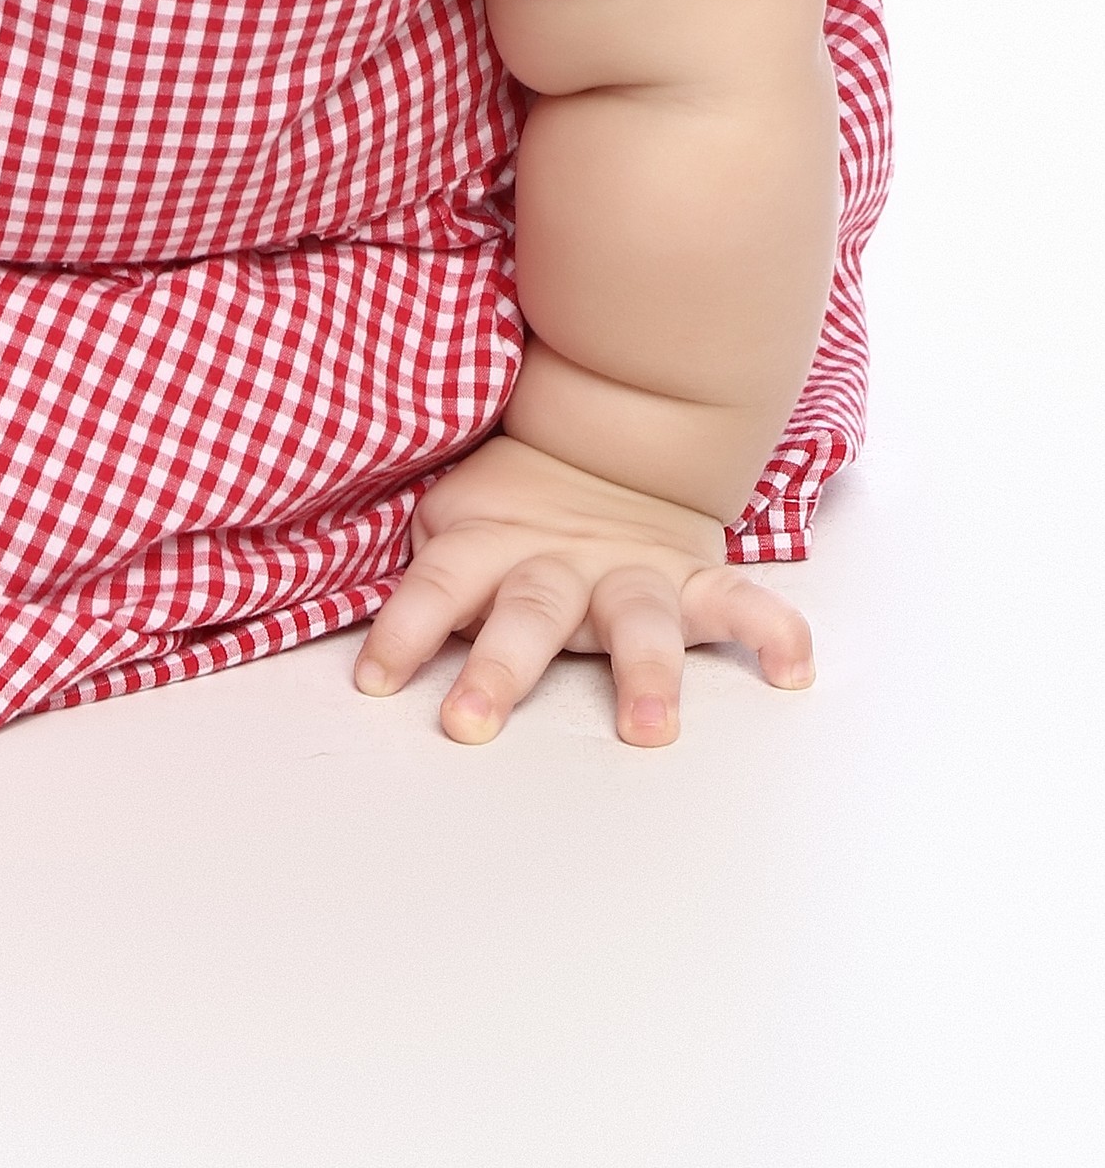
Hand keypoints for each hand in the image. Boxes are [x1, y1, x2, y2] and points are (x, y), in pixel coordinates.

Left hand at [355, 432, 814, 745]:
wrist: (610, 437)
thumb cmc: (515, 503)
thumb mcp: (456, 515)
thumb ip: (433, 570)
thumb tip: (381, 646)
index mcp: (491, 544)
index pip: (436, 584)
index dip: (403, 629)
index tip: (375, 681)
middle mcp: (559, 563)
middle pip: (527, 612)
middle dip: (501, 668)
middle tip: (471, 722)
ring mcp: (630, 573)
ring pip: (637, 621)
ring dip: (644, 675)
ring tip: (647, 730)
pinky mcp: (692, 581)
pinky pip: (740, 603)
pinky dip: (771, 630)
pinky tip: (792, 667)